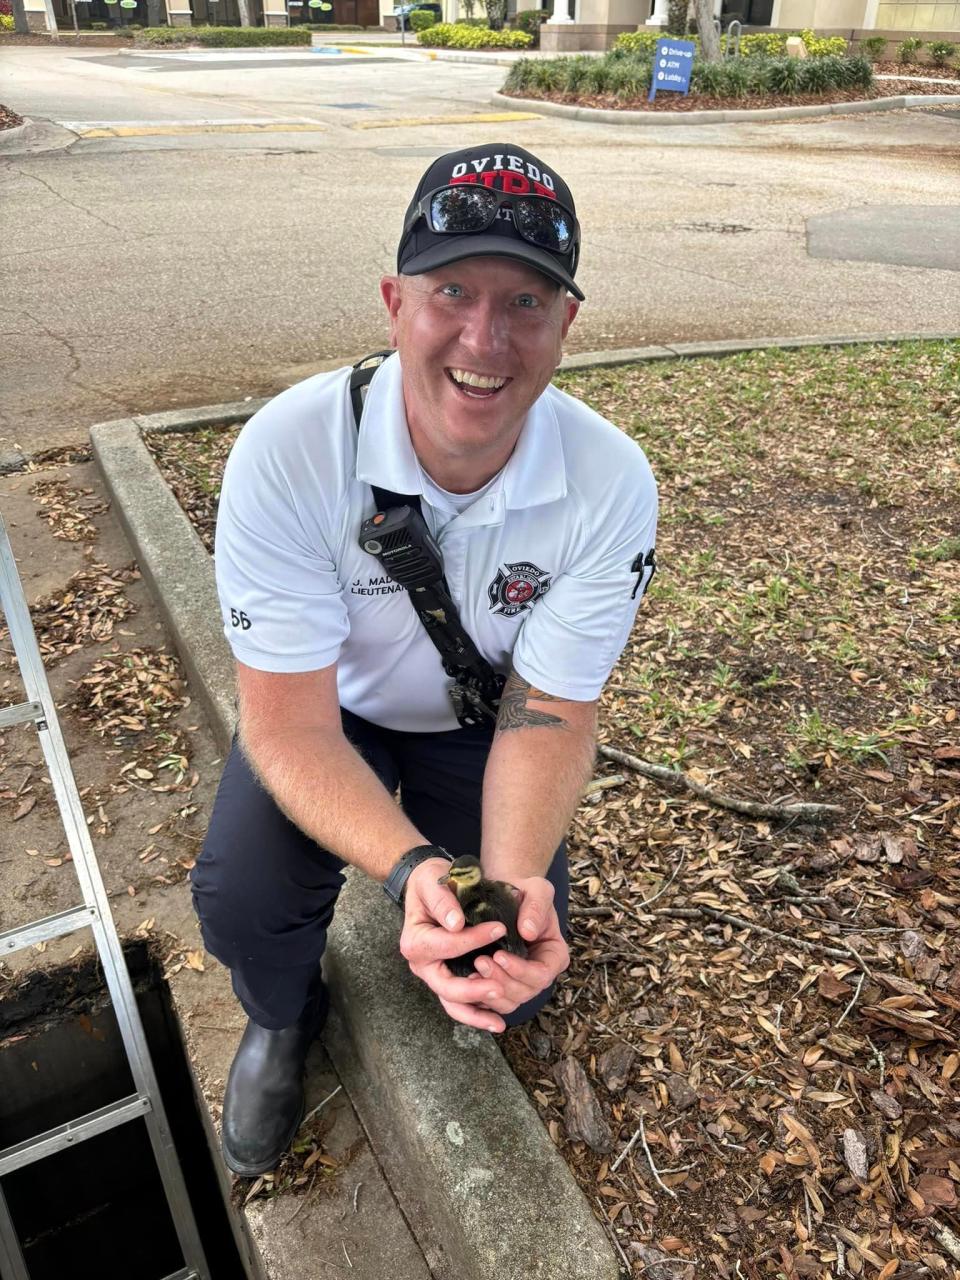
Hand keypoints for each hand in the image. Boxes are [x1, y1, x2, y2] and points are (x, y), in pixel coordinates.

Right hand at [399, 858, 512, 1033]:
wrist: (427, 887)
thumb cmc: (430, 882)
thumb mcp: (433, 882)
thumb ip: (443, 901)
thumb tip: (456, 924)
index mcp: (415, 941)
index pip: (448, 945)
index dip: (474, 939)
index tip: (500, 928)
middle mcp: (421, 964)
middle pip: (446, 987)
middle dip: (474, 990)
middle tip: (500, 989)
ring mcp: (434, 974)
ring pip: (452, 1004)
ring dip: (476, 1014)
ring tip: (499, 1022)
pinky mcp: (447, 978)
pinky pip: (460, 1003)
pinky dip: (476, 1013)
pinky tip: (496, 1020)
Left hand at [468, 875, 568, 1020]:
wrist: (504, 895)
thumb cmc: (525, 891)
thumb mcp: (537, 889)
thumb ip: (536, 907)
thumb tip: (528, 932)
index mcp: (554, 955)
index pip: (542, 973)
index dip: (521, 970)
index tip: (499, 954)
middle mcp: (539, 974)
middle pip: (524, 992)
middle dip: (501, 980)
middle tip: (479, 961)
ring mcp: (520, 983)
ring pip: (508, 1002)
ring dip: (489, 990)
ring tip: (471, 970)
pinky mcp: (500, 985)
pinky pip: (491, 1001)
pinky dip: (479, 996)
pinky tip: (465, 980)